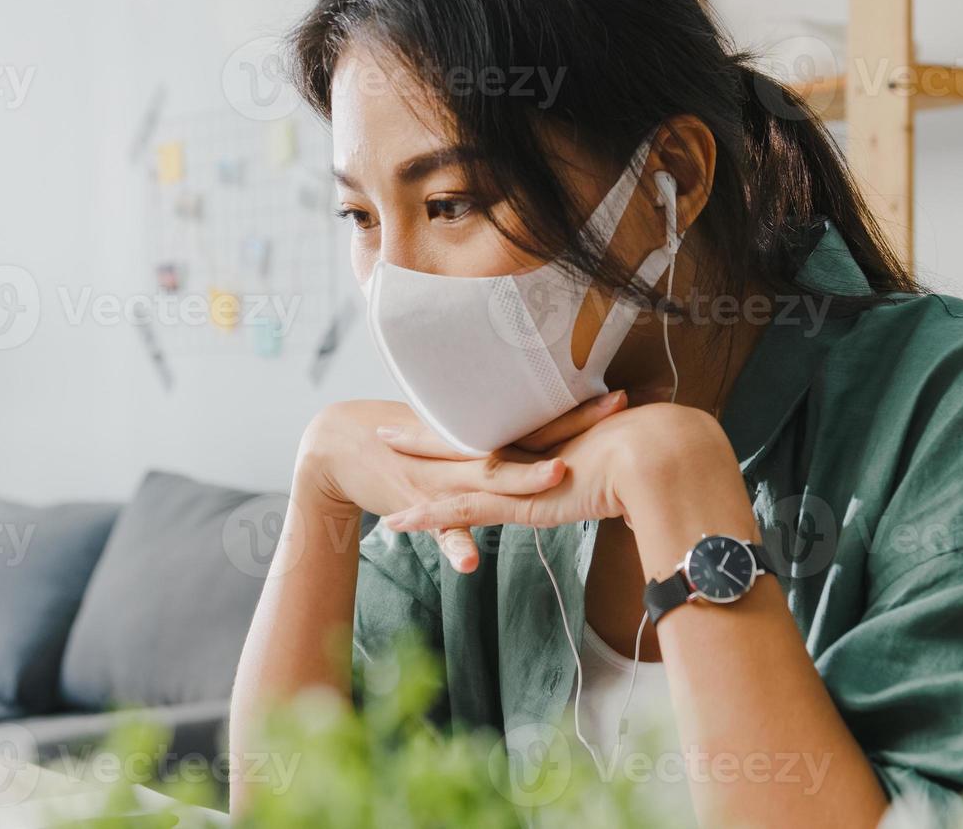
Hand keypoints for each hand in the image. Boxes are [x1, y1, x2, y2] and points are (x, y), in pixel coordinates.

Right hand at [295, 391, 628, 571]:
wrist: (339, 444)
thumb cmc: (406, 444)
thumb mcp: (457, 443)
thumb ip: (499, 447)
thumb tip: (551, 450)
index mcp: (482, 437)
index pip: (537, 420)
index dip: (578, 410)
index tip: (623, 397)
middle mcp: (468, 453)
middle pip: (527, 440)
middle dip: (572, 429)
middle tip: (617, 412)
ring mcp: (444, 480)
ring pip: (487, 482)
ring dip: (521, 480)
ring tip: (556, 478)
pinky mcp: (416, 506)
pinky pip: (439, 529)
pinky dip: (454, 545)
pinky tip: (471, 564)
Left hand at [381, 402, 750, 577]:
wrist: (659, 456)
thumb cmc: (659, 458)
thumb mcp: (632, 462)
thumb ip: (622, 467)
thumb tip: (637, 469)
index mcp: (548, 439)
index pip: (498, 430)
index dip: (468, 424)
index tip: (445, 417)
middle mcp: (525, 450)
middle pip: (461, 440)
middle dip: (423, 436)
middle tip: (386, 428)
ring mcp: (516, 475)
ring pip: (449, 471)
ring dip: (411, 466)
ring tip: (375, 458)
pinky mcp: (514, 502)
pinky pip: (458, 512)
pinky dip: (425, 518)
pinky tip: (394, 522)